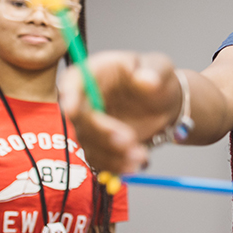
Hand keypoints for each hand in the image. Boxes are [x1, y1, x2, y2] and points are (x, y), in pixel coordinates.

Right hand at [60, 51, 181, 173]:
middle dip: (101, 132)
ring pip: (89, 143)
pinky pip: (99, 159)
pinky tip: (135, 164)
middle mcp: (87, 98)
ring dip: (112, 154)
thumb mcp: (160, 68)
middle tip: (128, 139)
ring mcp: (91, 123)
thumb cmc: (156, 78)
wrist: (163, 103)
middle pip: (79, 117)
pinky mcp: (98, 144)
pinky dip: (116, 165)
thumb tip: (147, 79)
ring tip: (141, 155)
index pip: (73, 80)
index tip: (72, 109)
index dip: (69, 94)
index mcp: (97, 72)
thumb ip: (153, 71)